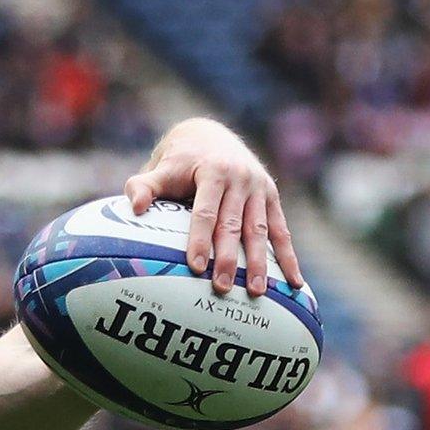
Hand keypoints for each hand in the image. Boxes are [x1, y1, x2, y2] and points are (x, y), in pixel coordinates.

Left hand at [124, 118, 302, 297]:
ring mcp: (259, 189)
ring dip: (260, 262)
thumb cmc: (178, 163)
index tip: (196, 266)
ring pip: (260, 230)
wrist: (209, 137)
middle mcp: (240, 179)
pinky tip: (294, 282)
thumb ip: (142, 186)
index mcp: (213, 172)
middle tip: (222, 287)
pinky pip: (281, 231)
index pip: (205, 212)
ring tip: (256, 292)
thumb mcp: (159, 169)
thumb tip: (134, 207)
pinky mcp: (271, 198)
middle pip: (233, 224)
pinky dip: (288, 257)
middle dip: (229, 258)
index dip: (200, 239)